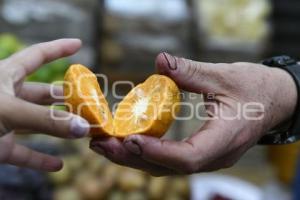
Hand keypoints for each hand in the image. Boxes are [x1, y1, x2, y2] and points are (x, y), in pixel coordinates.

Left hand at [0, 39, 89, 171]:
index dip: (59, 48)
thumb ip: (46, 120)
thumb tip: (83, 127)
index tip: (79, 45)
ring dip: (60, 131)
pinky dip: (40, 160)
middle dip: (68, 100)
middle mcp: (7, 97)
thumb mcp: (7, 110)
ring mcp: (3, 122)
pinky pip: (24, 153)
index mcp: (5, 75)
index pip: (38, 55)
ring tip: (81, 134)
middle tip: (89, 105)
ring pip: (39, 125)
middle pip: (45, 95)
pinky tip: (57, 165)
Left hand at [90, 53, 296, 175]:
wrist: (274, 100)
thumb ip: (191, 71)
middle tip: (101, 144)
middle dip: (133, 158)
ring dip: (135, 158)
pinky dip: (147, 153)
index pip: (189, 157)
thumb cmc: (254, 87)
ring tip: (105, 145)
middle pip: (171, 168)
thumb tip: (160, 61)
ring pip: (168, 168)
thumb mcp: (224, 75)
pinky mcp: (203, 153)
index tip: (129, 140)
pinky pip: (172, 160)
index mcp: (226, 137)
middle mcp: (217, 155)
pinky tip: (128, 141)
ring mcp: (210, 157)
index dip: (158, 152)